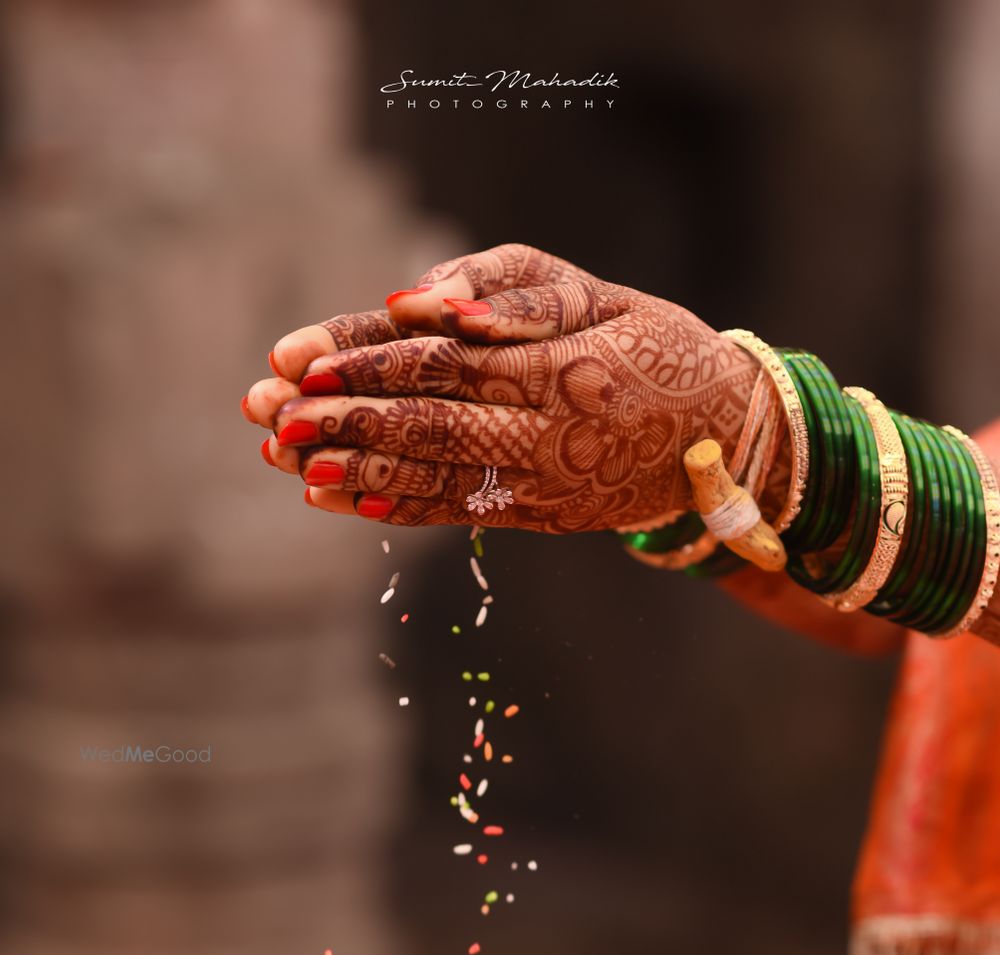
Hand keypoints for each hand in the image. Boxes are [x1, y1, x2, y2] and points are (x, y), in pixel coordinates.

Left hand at [243, 245, 758, 532]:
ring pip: (435, 477)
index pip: (445, 358)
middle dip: (343, 421)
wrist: (722, 436)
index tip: (297, 359)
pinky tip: (338, 500)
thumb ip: (509, 288)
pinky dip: (395, 506)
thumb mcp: (594, 291)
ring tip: (287, 463)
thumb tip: (423, 304)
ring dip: (354, 472)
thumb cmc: (650, 342)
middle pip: (429, 424)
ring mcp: (543, 484)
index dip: (367, 361)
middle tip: (269, 415)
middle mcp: (550, 431)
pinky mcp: (537, 517)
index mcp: (563, 364)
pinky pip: (456, 512)